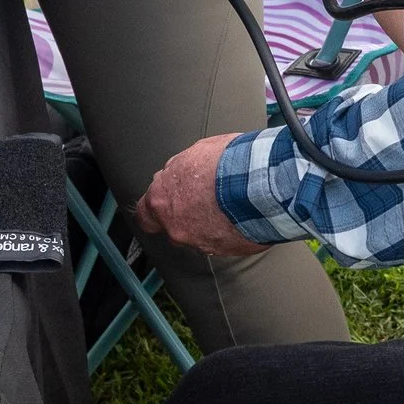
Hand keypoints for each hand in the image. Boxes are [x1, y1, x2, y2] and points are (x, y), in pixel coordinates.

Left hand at [136, 134, 266, 257]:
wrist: (258, 183)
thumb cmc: (227, 163)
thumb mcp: (196, 152)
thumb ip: (181, 169)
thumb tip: (180, 170)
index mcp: (161, 200)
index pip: (144, 214)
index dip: (156, 209)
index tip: (165, 203)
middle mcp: (175, 226)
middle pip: (173, 227)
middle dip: (185, 216)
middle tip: (204, 200)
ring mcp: (199, 242)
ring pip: (198, 236)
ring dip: (209, 224)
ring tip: (229, 206)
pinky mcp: (223, 251)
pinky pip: (222, 242)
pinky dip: (229, 232)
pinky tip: (241, 216)